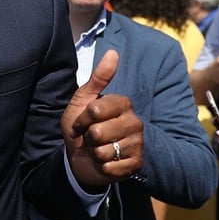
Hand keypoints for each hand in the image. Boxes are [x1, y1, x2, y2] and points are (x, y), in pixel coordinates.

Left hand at [62, 50, 144, 187]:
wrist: (80, 158)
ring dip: (94, 153)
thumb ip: (98, 78)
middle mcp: (135, 122)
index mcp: (123, 103)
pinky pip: (110, 167)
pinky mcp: (136, 164)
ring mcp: (138, 144)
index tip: (81, 122)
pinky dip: (101, 167)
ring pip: (103, 151)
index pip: (95, 110)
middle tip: (90, 138)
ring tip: (98, 149)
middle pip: (98, 132)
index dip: (81, 119)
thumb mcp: (83, 100)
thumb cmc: (81, 127)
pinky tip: (105, 162)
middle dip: (87, 138)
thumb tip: (113, 52)